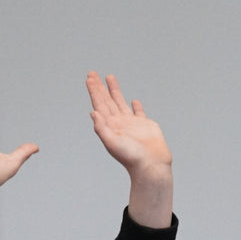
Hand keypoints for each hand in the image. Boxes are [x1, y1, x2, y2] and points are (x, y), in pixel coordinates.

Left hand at [87, 72, 172, 227]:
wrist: (151, 165)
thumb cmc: (131, 157)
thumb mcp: (112, 143)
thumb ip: (102, 128)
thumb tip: (93, 112)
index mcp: (110, 125)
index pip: (99, 104)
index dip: (94, 91)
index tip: (89, 78)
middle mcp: (118, 123)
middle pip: (106, 101)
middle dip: (99, 87)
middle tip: (92, 73)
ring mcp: (132, 124)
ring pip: (120, 102)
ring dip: (114, 91)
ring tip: (109, 78)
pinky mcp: (145, 126)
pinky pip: (139, 113)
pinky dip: (136, 107)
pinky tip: (133, 101)